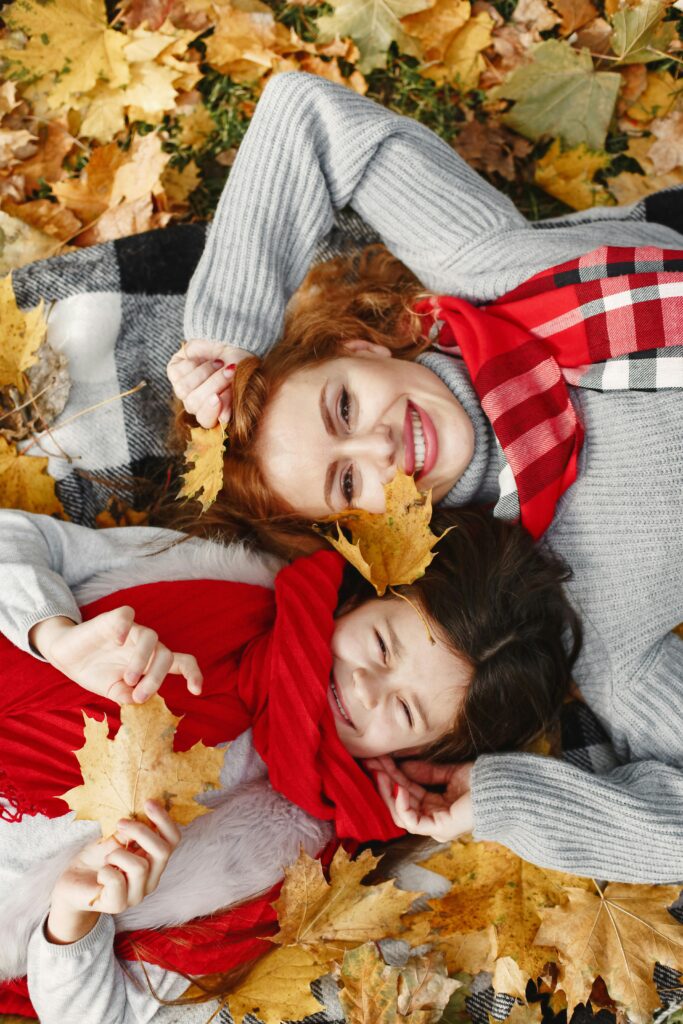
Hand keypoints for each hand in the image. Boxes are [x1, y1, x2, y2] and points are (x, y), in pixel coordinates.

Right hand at [30, 607, 202, 703]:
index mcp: (152, 663)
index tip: (196, 691)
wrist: (68, 657)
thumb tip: (138, 701)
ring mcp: (131, 631)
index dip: (193, 674)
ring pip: (152, 637)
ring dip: (143, 660)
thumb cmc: (97, 673)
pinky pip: (126, 615)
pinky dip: (124, 627)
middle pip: (167, 655)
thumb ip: (127, 696)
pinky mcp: (113, 619)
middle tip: (140, 696)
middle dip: (157, 678)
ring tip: (129, 678)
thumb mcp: (113, 691)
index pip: (182, 663)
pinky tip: (117, 641)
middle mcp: (147, 646)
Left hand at [47, 801, 180, 943]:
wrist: (72, 884)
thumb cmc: (96, 859)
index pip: (173, 839)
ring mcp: (137, 894)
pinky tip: (101, 872)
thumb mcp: (114, 839)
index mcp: (154, 860)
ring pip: (140, 866)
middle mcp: (152, 878)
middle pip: (163, 851)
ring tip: (107, 857)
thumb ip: (129, 831)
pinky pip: (117, 881)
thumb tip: (140, 813)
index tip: (148, 802)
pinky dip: (106, 870)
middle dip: (141, 832)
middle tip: (120, 822)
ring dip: (118, 854)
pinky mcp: (118, 905)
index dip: (165, 820)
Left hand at [167, 340, 248, 427]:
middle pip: (193, 404)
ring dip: (204, 373)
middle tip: (229, 370)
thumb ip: (231, 401)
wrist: (232, 340)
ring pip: (183, 389)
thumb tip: (224, 419)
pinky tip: (204, 359)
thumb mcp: (240, 383)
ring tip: (218, 363)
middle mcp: (196, 403)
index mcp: (212, 410)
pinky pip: (178, 374)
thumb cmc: (239, 365)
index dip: (210, 411)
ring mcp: (183, 389)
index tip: (217, 397)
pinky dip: (194, 364)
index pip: (206, 420)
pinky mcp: (174, 372)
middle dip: (212, 385)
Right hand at [365, 755, 474, 842]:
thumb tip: (403, 764)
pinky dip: (402, 805)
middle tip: (370, 762)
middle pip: (400, 801)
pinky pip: (412, 821)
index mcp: (437, 806)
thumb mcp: (448, 772)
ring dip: (388, 790)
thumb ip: (426, 772)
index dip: (392, 774)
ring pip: (401, 811)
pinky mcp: (440, 830)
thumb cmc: (483, 782)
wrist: (503, 789)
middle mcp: (434, 819)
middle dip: (384, 780)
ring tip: (379, 771)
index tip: (379, 758)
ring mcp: (436, 826)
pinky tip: (398, 787)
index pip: (407, 791)